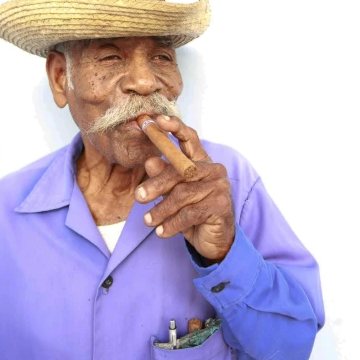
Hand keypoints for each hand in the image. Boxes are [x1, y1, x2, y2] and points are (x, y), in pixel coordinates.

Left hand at [136, 116, 235, 262]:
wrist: (213, 240)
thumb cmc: (191, 212)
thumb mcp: (172, 194)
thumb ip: (162, 177)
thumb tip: (150, 161)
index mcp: (200, 161)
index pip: (189, 137)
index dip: (174, 127)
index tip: (156, 120)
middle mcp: (213, 170)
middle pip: (180, 170)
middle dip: (156, 184)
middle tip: (138, 197)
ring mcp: (219, 187)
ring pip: (182, 194)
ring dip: (162, 210)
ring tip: (148, 221)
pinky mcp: (221, 205)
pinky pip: (189, 213)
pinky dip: (172, 224)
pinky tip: (161, 232)